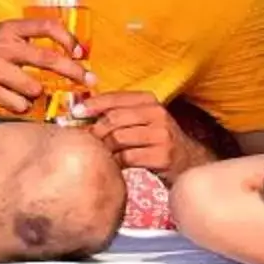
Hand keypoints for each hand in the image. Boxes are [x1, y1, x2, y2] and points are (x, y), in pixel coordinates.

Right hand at [0, 16, 89, 117]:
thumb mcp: (3, 31)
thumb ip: (28, 39)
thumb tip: (66, 51)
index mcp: (11, 29)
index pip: (47, 27)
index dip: (68, 39)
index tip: (80, 52)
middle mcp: (5, 47)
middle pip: (49, 60)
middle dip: (74, 72)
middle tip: (88, 80)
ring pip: (35, 89)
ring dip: (39, 93)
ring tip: (31, 90)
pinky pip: (18, 105)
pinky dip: (23, 106)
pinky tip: (18, 100)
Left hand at [84, 90, 203, 176]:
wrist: (188, 164)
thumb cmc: (157, 142)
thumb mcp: (143, 121)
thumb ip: (119, 114)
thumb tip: (82, 111)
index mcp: (150, 101)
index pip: (116, 97)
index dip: (93, 104)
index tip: (75, 112)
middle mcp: (158, 114)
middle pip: (114, 119)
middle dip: (94, 130)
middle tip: (83, 140)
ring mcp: (161, 136)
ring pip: (118, 138)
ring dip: (103, 148)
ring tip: (98, 154)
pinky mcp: (162, 156)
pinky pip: (127, 158)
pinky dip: (114, 162)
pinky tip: (112, 166)